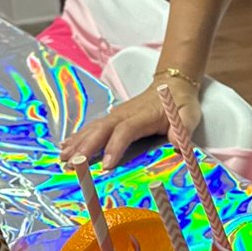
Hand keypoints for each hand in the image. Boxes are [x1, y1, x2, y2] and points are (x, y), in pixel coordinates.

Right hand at [58, 83, 198, 171]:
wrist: (170, 85)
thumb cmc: (179, 103)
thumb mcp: (187, 114)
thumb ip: (183, 128)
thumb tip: (176, 143)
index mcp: (142, 116)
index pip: (125, 131)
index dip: (114, 147)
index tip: (105, 165)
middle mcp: (124, 114)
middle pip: (102, 129)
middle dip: (86, 147)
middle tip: (72, 164)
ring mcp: (116, 114)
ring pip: (93, 127)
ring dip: (77, 142)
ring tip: (63, 158)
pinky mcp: (112, 117)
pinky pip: (92, 126)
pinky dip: (78, 136)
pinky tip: (65, 146)